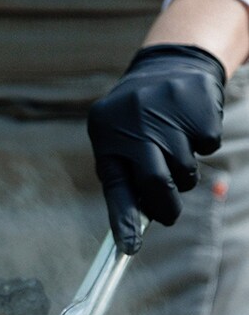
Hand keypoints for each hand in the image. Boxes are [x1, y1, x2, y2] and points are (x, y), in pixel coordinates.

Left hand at [87, 44, 224, 253]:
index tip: (129, 249)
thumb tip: (136, 225)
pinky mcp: (197, 105)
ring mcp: (166, 110)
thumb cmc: (138, 120)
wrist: (170, 65)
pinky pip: (207, 147)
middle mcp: (133, 121)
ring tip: (175, 149)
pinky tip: (190, 126)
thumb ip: (126, 177)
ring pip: (184, 169)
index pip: (116, 186)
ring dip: (184, 173)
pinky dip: (202, 145)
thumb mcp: (119, 140)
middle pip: (154, 182)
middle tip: (168, 215)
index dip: (123, 220)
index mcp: (107, 135)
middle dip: (164, 206)